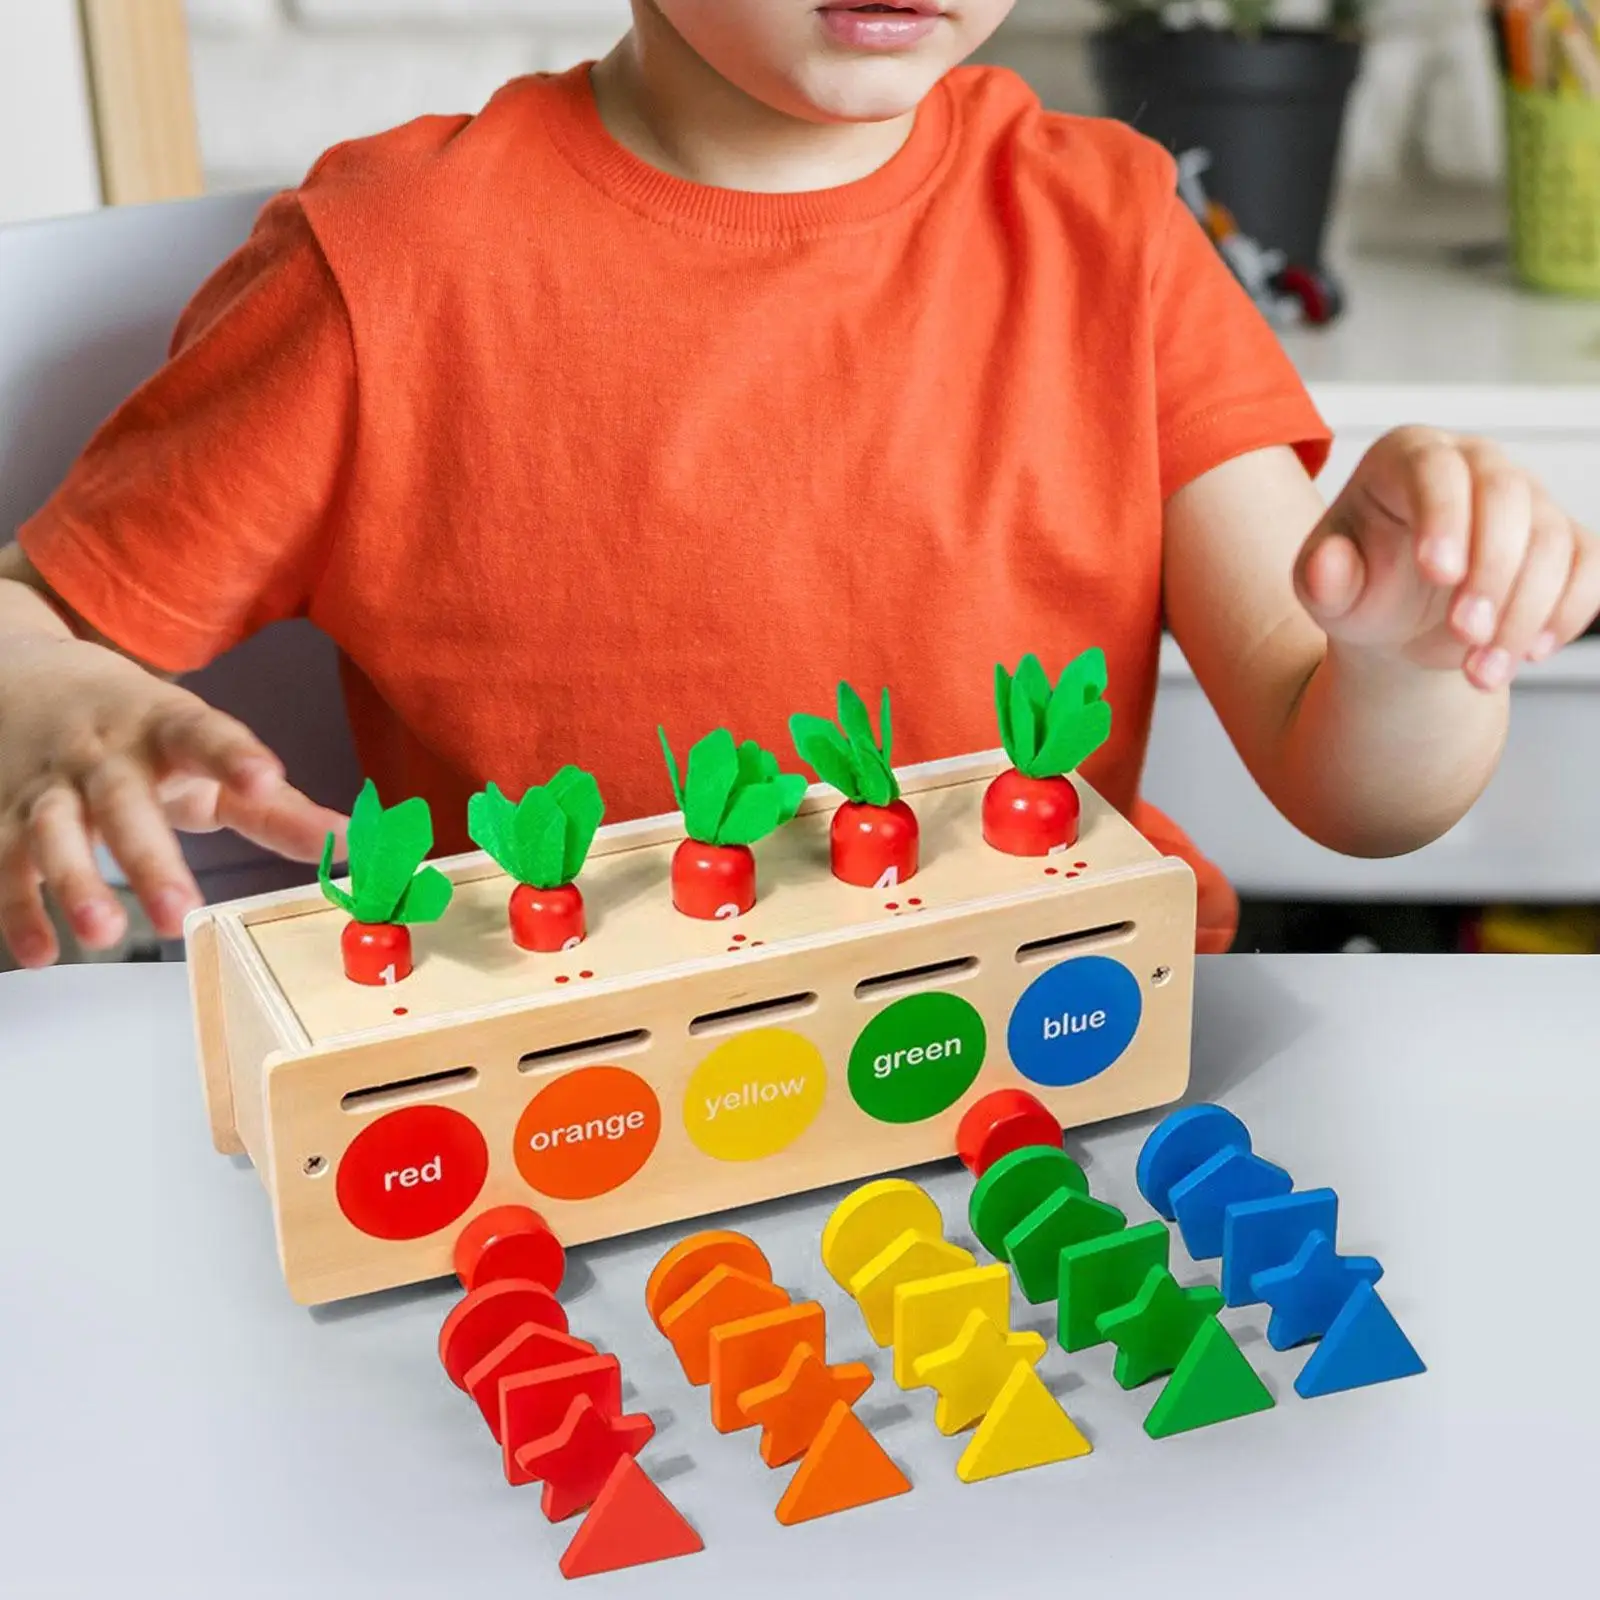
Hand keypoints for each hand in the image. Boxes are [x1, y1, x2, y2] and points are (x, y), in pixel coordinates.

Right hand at [0, 635, 345, 966]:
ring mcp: (48, 785)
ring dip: (75, 882)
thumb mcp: (207, 757)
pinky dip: (18, 910)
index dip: (235, 755)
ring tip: (104, 934)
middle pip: (125, 802)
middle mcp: (103, 753)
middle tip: (182, 912)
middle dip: (150, 858)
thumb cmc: (140, 731)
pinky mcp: (0, 815)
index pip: (203, 734)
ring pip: (53, 831)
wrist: (20, 675)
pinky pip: (5, 864)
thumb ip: (278, 806)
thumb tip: (357, 845)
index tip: (266, 778)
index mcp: (165, 727)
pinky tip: (42, 953)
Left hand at [1293, 427, 1599, 689]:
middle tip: (1465, 635)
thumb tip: (1326, 566)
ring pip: (1551, 539)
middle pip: (1506, 497)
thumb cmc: (1360, 590)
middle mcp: (1475, 463)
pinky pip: (1588, 565)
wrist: (1397, 623)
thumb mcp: (1327, 591)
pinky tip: (1531, 653)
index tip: (1438, 573)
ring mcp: (1527, 498)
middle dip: (1491, 571)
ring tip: (1481, 672)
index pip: (1434, 469)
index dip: (1444, 516)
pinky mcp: (1564, 538)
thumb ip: (1321, 579)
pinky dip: (1567, 612)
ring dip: (1523, 612)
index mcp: (1406, 457)